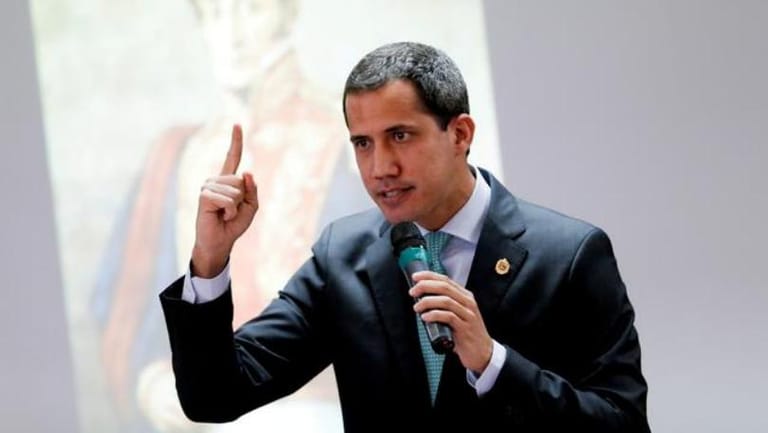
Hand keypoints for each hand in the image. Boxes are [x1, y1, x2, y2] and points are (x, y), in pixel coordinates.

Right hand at [191, 124, 258, 276]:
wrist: (220, 241)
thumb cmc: (234, 225)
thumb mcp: (251, 207)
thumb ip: (252, 190)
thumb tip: (247, 172)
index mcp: (228, 180)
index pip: (232, 157)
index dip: (235, 141)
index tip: (237, 124)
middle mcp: (216, 179)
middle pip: (241, 180)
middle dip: (243, 199)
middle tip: (231, 211)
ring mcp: (208, 186)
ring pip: (235, 190)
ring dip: (236, 207)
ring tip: (225, 214)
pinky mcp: (204, 195)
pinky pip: (227, 199)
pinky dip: (229, 210)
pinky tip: (220, 215)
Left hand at [409, 271, 493, 373]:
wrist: (482, 353)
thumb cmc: (466, 333)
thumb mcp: (457, 314)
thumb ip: (444, 305)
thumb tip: (421, 299)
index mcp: (465, 296)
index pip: (446, 280)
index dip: (429, 276)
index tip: (415, 277)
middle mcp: (468, 303)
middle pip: (445, 287)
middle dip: (426, 286)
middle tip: (413, 292)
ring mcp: (468, 315)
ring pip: (446, 300)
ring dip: (428, 302)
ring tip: (417, 307)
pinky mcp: (465, 328)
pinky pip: (448, 316)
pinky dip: (434, 315)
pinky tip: (425, 317)